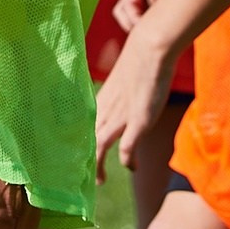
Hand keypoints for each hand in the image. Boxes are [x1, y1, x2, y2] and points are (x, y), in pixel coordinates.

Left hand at [94, 36, 179, 183]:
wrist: (150, 48)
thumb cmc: (141, 60)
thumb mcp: (125, 80)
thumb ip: (122, 93)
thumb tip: (127, 97)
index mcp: (99, 101)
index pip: (83, 128)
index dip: (81, 144)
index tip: (79, 156)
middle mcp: (105, 111)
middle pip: (87, 140)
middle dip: (85, 160)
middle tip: (87, 176)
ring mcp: (120, 117)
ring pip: (99, 147)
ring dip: (98, 166)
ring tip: (100, 180)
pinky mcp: (137, 122)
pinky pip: (126, 149)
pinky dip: (128, 160)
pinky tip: (132, 167)